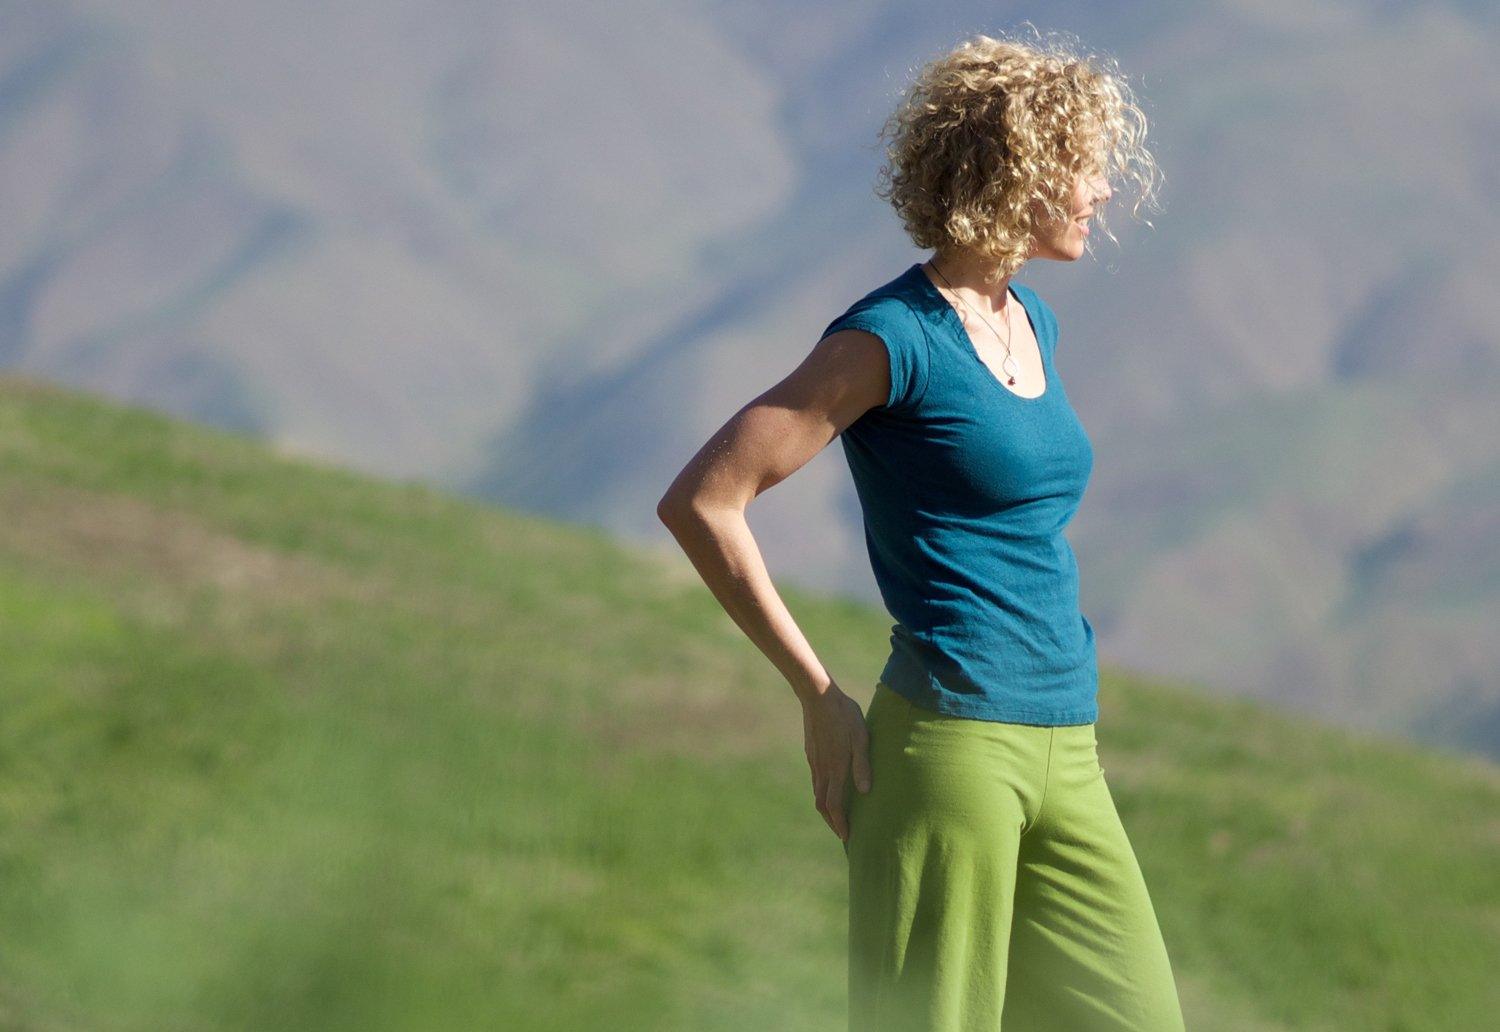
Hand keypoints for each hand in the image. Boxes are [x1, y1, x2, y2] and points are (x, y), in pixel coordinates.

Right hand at [800, 684, 871, 841]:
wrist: (818, 697)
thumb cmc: (844, 715)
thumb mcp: (861, 737)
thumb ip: (862, 765)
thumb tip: (865, 792)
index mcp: (835, 768)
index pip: (834, 805)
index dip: (840, 824)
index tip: (846, 837)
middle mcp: (821, 769)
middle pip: (822, 805)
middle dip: (832, 821)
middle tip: (842, 832)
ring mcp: (814, 762)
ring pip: (817, 793)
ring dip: (827, 808)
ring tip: (837, 815)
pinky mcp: (811, 754)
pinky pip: (816, 780)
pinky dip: (823, 793)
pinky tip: (831, 789)